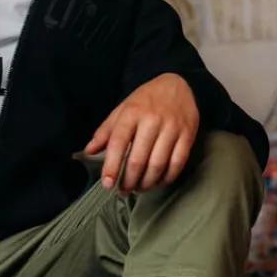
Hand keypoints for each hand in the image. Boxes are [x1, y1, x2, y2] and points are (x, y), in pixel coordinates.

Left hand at [85, 73, 198, 194]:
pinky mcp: (188, 135)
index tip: (108, 184)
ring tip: (138, 189)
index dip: (111, 166)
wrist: (178, 85)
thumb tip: (88, 151)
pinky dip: (166, 178)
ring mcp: (172, 128)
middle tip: (123, 191)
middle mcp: (152, 120)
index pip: (118, 143)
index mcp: (131, 113)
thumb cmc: (145, 100)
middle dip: (129, 181)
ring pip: (157, 165)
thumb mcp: (122, 109)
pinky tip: (157, 182)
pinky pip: (177, 163)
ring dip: (146, 183)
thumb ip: (105, 131)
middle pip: (138, 159)